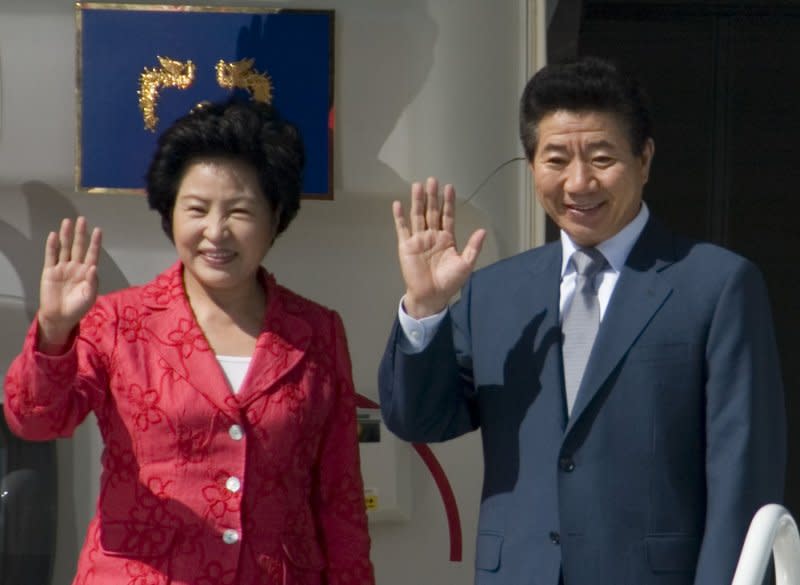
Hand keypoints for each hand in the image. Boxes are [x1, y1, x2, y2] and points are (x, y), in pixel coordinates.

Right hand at [37, 217, 101, 349]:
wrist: (60, 317)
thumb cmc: (78, 308)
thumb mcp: (89, 296)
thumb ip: (92, 282)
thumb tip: (93, 267)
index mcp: (87, 272)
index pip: (92, 254)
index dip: (95, 243)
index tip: (98, 230)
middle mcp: (76, 267)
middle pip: (79, 247)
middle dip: (80, 234)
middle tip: (82, 220)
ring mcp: (62, 268)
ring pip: (65, 248)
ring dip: (66, 235)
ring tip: (67, 222)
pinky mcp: (50, 271)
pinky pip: (51, 256)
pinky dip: (52, 246)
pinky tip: (53, 235)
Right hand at [393, 177, 485, 317]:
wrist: (432, 296)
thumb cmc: (449, 282)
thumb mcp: (466, 264)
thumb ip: (473, 247)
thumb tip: (483, 231)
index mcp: (447, 238)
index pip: (447, 216)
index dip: (448, 202)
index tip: (449, 187)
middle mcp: (432, 235)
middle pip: (432, 212)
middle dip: (432, 196)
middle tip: (432, 180)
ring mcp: (418, 240)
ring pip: (418, 216)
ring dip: (417, 201)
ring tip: (417, 186)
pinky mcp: (406, 246)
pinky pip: (402, 229)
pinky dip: (399, 217)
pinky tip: (398, 205)